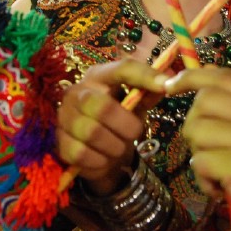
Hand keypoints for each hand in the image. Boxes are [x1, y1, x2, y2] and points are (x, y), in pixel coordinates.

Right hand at [58, 59, 166, 195]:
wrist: (96, 151)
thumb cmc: (118, 122)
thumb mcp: (136, 106)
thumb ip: (150, 93)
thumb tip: (171, 78)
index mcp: (98, 77)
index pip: (122, 69)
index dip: (145, 75)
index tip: (167, 85)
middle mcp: (76, 92)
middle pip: (103, 107)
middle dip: (126, 126)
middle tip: (133, 134)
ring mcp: (64, 117)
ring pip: (92, 134)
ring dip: (114, 146)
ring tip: (117, 147)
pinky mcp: (59, 142)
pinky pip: (83, 154)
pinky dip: (100, 161)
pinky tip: (103, 158)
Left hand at [167, 68, 230, 230]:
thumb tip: (197, 75)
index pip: (226, 77)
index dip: (192, 78)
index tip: (170, 85)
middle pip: (205, 101)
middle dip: (195, 128)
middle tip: (212, 154)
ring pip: (197, 130)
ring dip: (200, 158)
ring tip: (223, 176)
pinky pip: (200, 161)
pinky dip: (204, 181)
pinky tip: (224, 192)